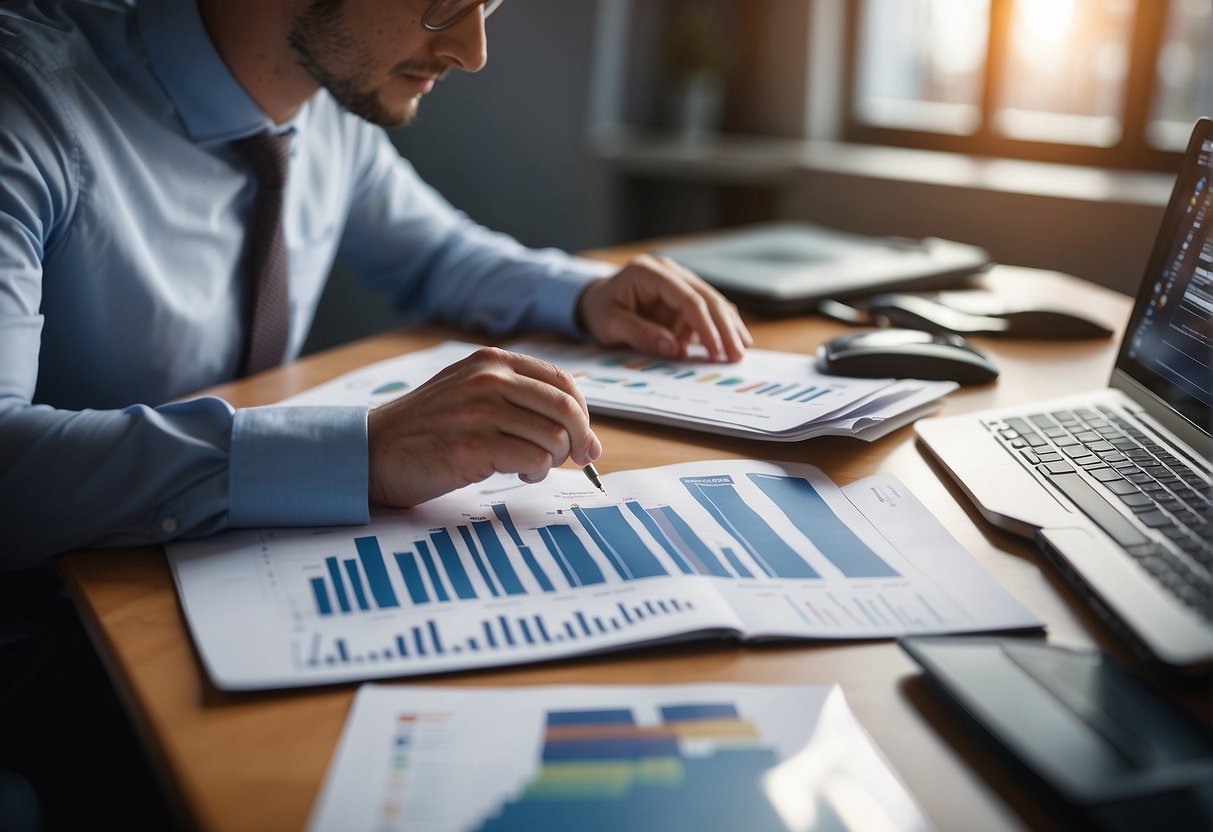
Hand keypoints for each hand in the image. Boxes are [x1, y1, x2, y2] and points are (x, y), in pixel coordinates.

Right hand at [366, 347, 601, 506]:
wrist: (373, 449)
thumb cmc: (428, 427)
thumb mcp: (472, 392)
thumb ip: (522, 401)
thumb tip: (587, 436)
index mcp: (492, 361)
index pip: (562, 381)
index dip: (582, 413)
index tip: (581, 436)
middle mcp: (488, 379)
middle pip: (567, 409)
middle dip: (577, 440)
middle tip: (570, 458)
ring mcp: (480, 412)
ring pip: (554, 438)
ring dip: (552, 460)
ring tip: (529, 466)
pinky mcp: (473, 446)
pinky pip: (534, 460)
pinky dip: (534, 472)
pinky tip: (516, 473)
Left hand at [576, 254, 752, 361]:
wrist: (595, 300)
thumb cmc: (600, 310)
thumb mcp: (610, 324)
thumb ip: (640, 334)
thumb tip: (674, 349)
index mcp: (649, 272)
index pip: (687, 298)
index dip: (705, 325)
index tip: (716, 351)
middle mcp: (669, 271)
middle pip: (706, 297)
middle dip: (724, 328)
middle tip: (738, 354)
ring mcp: (679, 280)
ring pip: (712, 302)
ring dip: (727, 327)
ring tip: (741, 351)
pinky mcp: (684, 294)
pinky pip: (706, 309)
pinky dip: (718, 326)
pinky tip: (732, 342)